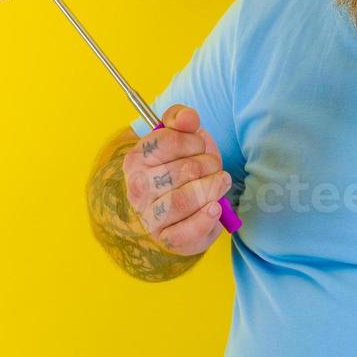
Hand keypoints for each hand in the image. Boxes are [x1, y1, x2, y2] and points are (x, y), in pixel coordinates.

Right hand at [123, 103, 231, 256]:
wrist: (182, 209)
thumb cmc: (181, 168)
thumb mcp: (181, 137)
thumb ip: (181, 119)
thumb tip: (188, 117)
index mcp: (135, 160)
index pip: (167, 141)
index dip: (193, 141)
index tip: (200, 146)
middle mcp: (137, 189)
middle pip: (183, 170)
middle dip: (209, 165)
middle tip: (214, 167)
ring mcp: (149, 217)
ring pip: (184, 200)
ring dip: (212, 188)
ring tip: (220, 183)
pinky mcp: (167, 239)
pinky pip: (187, 232)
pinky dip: (206, 218)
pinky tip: (215, 208)